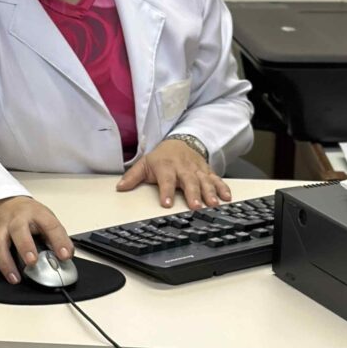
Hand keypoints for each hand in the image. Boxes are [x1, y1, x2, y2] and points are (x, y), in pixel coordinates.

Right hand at [0, 196, 72, 284]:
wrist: (6, 204)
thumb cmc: (29, 215)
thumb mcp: (47, 219)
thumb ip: (57, 238)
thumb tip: (65, 256)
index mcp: (35, 214)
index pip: (49, 225)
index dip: (59, 240)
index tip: (65, 256)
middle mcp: (15, 219)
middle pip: (18, 231)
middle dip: (24, 247)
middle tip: (31, 262)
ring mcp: (0, 229)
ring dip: (5, 262)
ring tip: (14, 278)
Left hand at [116, 139, 231, 209]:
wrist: (180, 141)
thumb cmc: (161, 157)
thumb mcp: (144, 164)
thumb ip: (132, 176)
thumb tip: (119, 187)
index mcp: (166, 167)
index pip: (166, 180)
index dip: (166, 191)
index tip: (166, 203)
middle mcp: (183, 168)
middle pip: (189, 181)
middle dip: (193, 194)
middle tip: (195, 206)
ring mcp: (197, 170)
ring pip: (205, 181)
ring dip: (210, 192)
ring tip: (213, 204)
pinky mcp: (207, 171)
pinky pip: (217, 179)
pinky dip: (223, 187)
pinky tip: (227, 197)